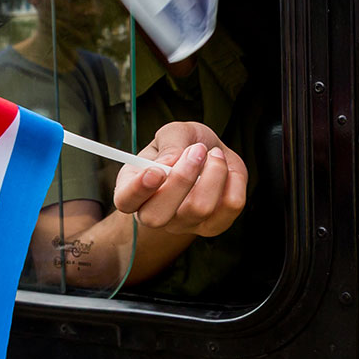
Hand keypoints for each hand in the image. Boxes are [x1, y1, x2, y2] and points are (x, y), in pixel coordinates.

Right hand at [113, 121, 248, 238]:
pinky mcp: (213, 225)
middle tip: (197, 150)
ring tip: (213, 154)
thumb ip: (170, 144)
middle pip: (158, 216)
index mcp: (133, 187)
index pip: (125, 201)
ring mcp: (184, 224)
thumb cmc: (184, 144)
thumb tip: (169, 162)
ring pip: (200, 209)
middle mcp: (154, 212)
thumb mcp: (174, 132)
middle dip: (182, 180)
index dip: (138, 189)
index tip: (157, 170)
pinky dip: (233, 180)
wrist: (211, 153)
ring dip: (214, 171)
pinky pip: (230, 206)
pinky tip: (225, 170)